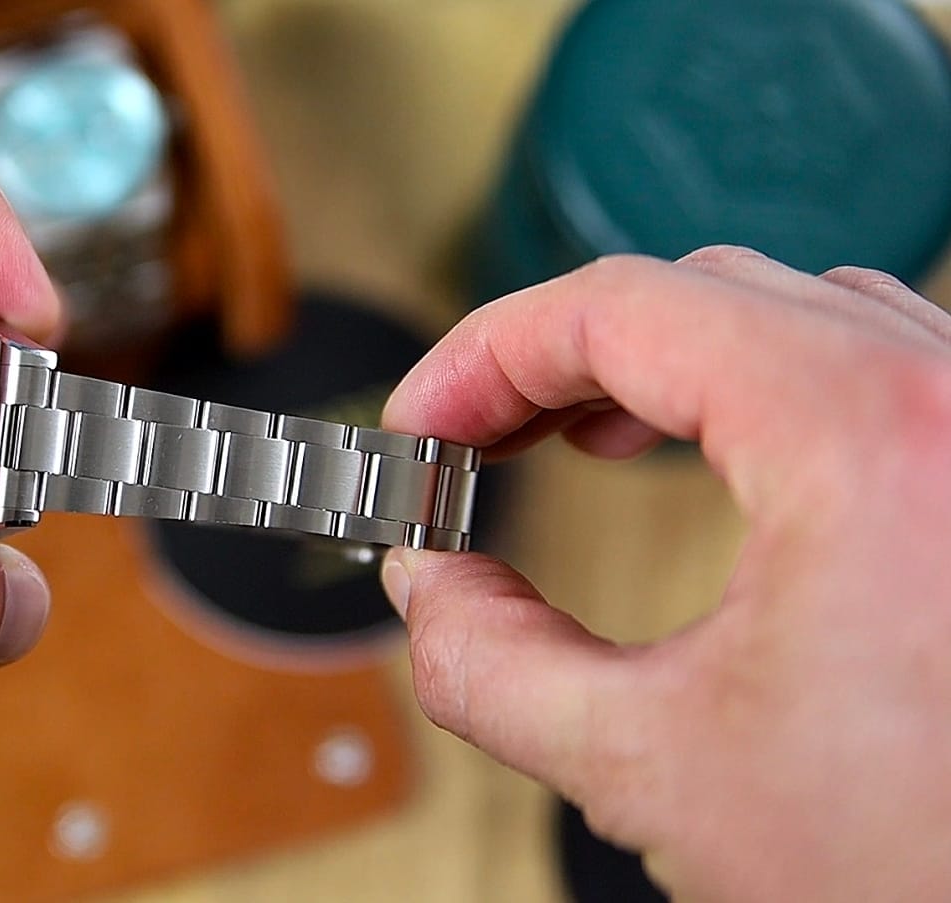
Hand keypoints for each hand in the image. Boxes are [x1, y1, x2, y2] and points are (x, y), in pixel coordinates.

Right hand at [380, 247, 950, 900]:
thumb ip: (492, 665)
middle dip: (555, 356)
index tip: (425, 422)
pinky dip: (755, 384)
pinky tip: (700, 442)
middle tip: (467, 435)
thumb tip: (429, 593)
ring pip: (795, 314)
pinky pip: (869, 368)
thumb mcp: (659, 769)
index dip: (486, 356)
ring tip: (562, 429)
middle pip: (703, 292)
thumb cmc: (930, 866)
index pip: (623, 309)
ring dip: (655, 359)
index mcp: (869, 437)